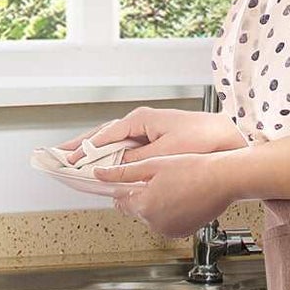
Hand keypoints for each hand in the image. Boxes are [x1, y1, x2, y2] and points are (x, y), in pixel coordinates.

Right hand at [57, 105, 242, 163]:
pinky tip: (106, 169)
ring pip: (113, 145)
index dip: (83, 149)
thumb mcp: (164, 152)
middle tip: (59, 157)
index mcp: (140, 120)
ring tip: (76, 164)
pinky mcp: (155, 143)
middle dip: (82, 147)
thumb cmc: (202, 138)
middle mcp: (141, 124)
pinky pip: (126, 151)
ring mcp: (148, 133)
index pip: (103, 135)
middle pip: (103, 137)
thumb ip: (136, 160)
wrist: (229, 139)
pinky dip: (113, 160)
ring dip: (95, 155)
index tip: (67, 160)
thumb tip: (114, 168)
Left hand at [100, 152, 237, 238]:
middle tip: (160, 179)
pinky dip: (170, 213)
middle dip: (143, 195)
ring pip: (152, 216)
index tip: (132, 179)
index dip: (125, 188)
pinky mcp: (181, 233)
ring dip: (157, 204)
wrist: (223, 179)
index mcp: (144, 206)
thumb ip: (123, 173)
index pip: (121, 200)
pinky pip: (167, 223)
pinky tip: (182, 197)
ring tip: (174, 187)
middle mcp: (155, 223)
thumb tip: (100, 175)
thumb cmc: (194, 169)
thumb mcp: (154, 165)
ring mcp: (169, 230)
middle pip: (137, 209)